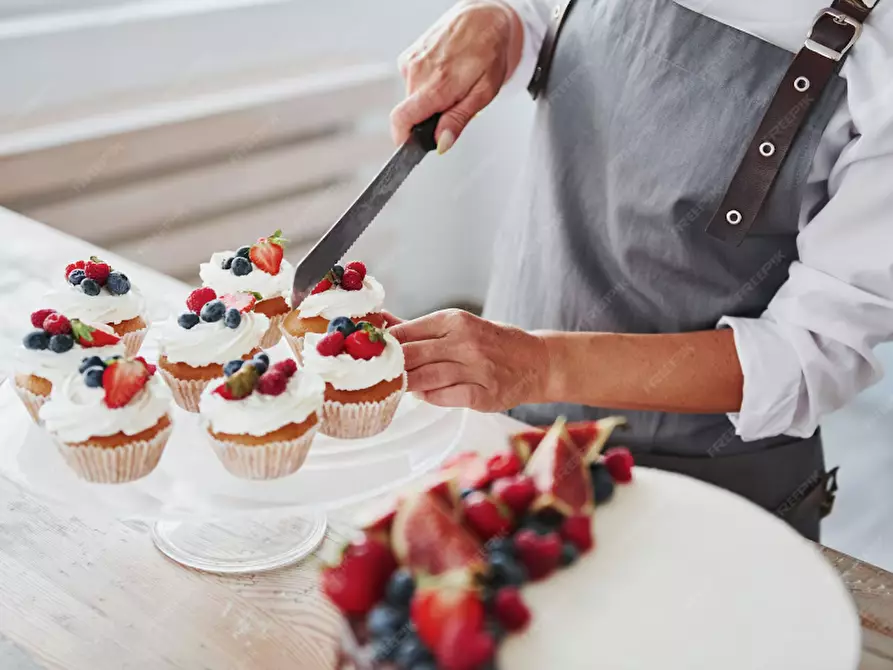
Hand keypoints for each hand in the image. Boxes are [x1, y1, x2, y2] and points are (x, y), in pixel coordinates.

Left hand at [389, 310, 549, 411]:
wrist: (537, 362)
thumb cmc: (492, 342)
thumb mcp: (459, 326)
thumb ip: (418, 328)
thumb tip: (380, 321)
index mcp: (455, 320)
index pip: (406, 332)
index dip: (384, 345)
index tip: (370, 353)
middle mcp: (465, 342)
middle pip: (411, 356)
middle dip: (390, 367)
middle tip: (378, 374)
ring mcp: (476, 369)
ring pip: (424, 379)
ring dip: (407, 384)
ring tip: (399, 385)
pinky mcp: (483, 395)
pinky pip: (443, 398)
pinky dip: (429, 398)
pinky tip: (424, 394)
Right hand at [390, 0, 522, 152]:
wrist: (485, 17)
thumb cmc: (489, 52)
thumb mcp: (484, 93)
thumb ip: (458, 120)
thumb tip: (441, 143)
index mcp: (437, 85)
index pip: (402, 119)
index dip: (402, 139)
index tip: (411, 146)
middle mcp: (419, 72)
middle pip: (410, 112)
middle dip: (427, 118)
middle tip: (452, 106)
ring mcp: (411, 61)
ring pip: (411, 97)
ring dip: (428, 100)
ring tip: (451, 85)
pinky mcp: (409, 55)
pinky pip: (412, 81)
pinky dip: (426, 84)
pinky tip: (443, 72)